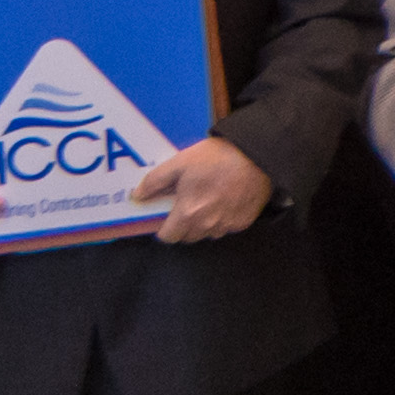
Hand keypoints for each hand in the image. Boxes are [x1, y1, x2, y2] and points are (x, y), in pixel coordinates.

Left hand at [139, 135, 274, 243]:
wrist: (256, 157)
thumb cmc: (216, 158)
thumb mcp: (180, 162)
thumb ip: (155, 181)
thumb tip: (137, 196)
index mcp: (188, 213)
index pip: (168, 237)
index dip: (164, 228)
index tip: (166, 216)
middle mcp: (207, 226)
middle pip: (187, 237)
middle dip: (182, 225)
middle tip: (186, 204)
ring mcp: (226, 226)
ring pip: (207, 234)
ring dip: (203, 224)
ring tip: (207, 200)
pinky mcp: (242, 222)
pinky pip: (225, 227)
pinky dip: (222, 219)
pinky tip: (225, 200)